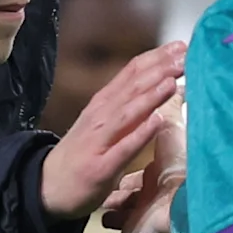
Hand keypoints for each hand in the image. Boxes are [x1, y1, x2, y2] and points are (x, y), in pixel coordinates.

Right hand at [41, 42, 185, 223]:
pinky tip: (158, 122)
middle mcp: (100, 117)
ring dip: (150, 96)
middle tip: (185, 56)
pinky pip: (123, 148)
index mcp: (103, 104)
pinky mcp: (100, 168)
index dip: (156, 58)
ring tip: (173, 82)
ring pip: (127, 113)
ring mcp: (98, 141)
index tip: (181, 46)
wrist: (46, 187)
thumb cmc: (81, 154)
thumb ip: (129, 105)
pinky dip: (140, 134)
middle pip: (132, 88)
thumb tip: (164, 86)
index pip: (131, 73)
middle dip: (159, 70)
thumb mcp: (102, 122)